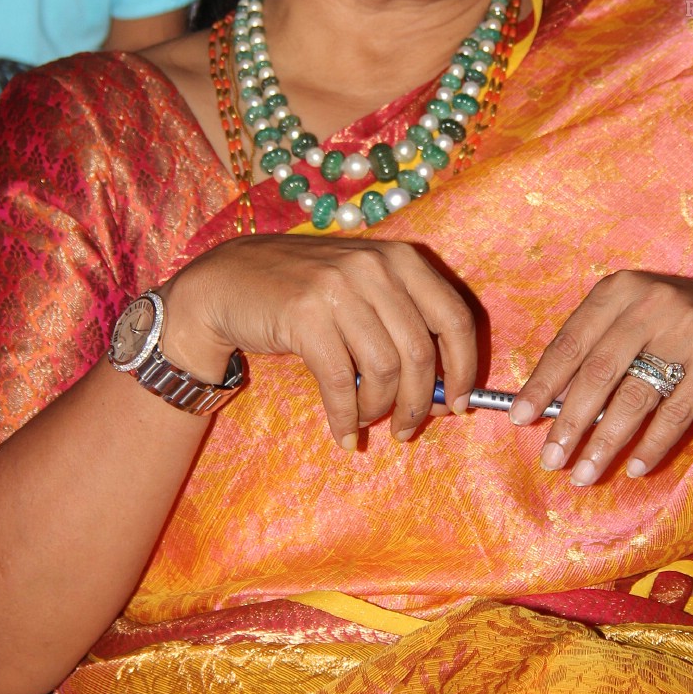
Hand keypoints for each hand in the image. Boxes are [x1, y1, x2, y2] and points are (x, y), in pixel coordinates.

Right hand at [160, 237, 478, 446]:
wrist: (227, 283)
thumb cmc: (305, 295)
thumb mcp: (363, 292)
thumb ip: (404, 328)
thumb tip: (446, 394)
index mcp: (401, 259)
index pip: (454, 317)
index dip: (464, 367)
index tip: (461, 402)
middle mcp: (375, 267)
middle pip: (421, 353)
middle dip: (422, 403)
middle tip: (409, 430)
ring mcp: (339, 288)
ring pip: (385, 371)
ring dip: (379, 411)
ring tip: (366, 423)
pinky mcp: (304, 315)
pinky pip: (341, 383)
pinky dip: (346, 417)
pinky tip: (344, 434)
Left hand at [511, 271, 692, 485]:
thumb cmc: (682, 331)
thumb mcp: (637, 324)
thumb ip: (597, 353)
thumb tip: (547, 407)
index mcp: (620, 290)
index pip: (570, 342)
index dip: (543, 384)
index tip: (519, 419)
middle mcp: (651, 301)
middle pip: (597, 373)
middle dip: (568, 423)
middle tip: (549, 460)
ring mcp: (689, 327)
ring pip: (634, 397)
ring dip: (604, 443)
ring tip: (584, 474)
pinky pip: (675, 413)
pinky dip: (652, 445)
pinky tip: (635, 468)